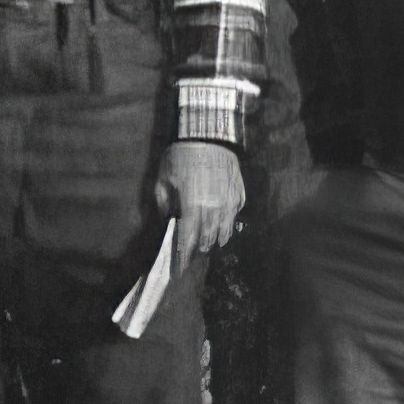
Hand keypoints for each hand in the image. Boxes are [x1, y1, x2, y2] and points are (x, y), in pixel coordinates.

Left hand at [153, 141, 245, 270]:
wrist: (209, 134)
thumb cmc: (182, 156)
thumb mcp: (163, 179)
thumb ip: (164, 203)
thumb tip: (168, 219)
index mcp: (193, 207)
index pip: (188, 240)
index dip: (183, 256)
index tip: (179, 269)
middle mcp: (215, 210)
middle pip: (208, 240)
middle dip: (199, 249)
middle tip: (192, 253)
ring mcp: (231, 203)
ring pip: (226, 231)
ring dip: (215, 239)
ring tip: (209, 242)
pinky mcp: (240, 195)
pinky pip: (235, 216)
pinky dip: (227, 223)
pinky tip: (221, 223)